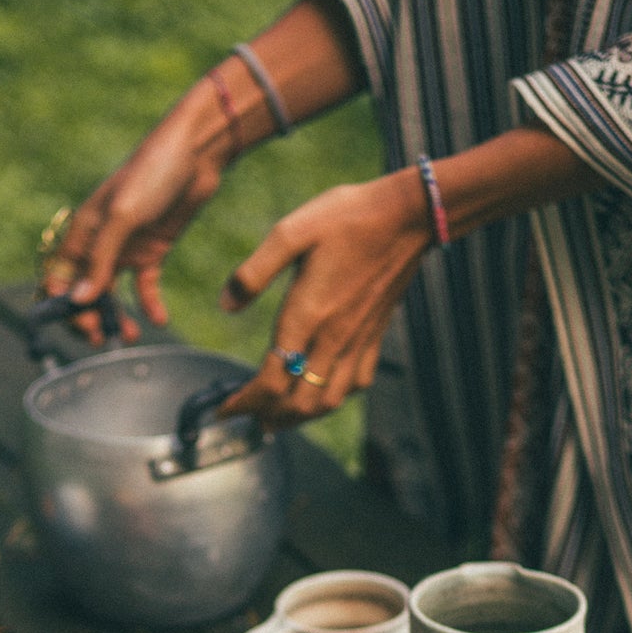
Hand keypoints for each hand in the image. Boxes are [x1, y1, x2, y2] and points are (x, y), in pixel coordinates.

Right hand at [41, 87, 230, 336]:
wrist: (196, 153)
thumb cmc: (152, 175)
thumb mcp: (122, 217)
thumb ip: (101, 260)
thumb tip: (79, 300)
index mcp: (83, 229)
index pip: (59, 274)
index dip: (62, 302)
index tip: (77, 325)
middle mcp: (101, 241)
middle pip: (85, 288)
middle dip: (90, 315)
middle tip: (102, 340)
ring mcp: (127, 247)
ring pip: (113, 291)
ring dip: (118, 316)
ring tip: (129, 337)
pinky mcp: (153, 250)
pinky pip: (146, 285)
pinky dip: (150, 304)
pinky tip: (159, 320)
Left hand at [217, 168, 431, 425]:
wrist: (408, 216)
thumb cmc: (346, 217)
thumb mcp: (290, 232)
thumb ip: (253, 272)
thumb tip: (225, 305)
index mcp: (307, 316)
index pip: (271, 381)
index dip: (244, 403)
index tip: (223, 408)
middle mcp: (333, 338)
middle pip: (298, 403)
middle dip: (269, 416)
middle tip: (247, 415)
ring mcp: (357, 340)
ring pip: (328, 401)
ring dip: (300, 416)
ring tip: (278, 415)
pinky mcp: (375, 335)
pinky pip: (357, 384)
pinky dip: (334, 397)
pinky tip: (323, 390)